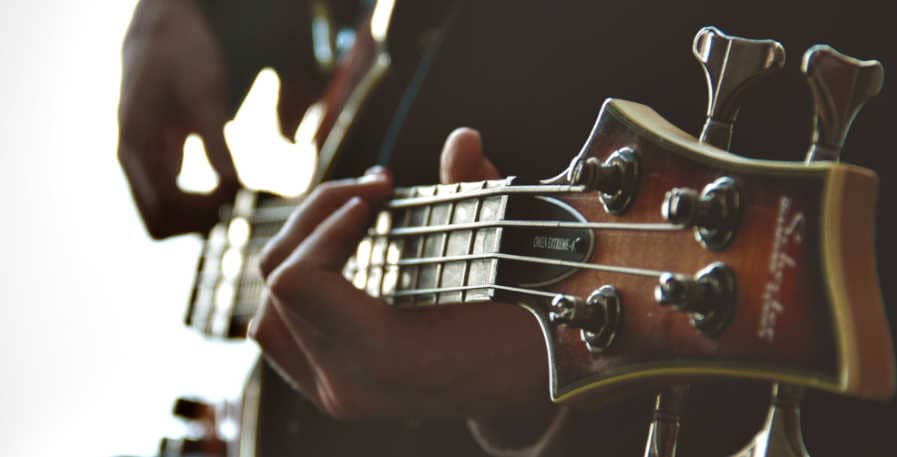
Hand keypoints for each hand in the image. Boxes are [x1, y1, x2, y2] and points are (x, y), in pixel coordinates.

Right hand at [118, 0, 237, 238]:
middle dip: (199, 220)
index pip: (165, 208)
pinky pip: (169, 199)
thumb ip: (216, 143)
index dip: (204, 210)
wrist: (161, 31)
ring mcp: (139, 162)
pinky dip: (196, 203)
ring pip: (162, 216)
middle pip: (158, 223)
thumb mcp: (204, 96)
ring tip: (233, 193)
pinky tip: (226, 185)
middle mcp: (131, 161)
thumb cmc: (182, 56)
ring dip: (197, 216)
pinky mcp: (153, 159)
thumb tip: (234, 187)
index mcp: (137, 147)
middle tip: (236, 199)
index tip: (236, 190)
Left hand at [250, 128, 555, 422]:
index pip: (298, 281)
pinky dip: (299, 289)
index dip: (330, 221)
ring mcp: (336, 392)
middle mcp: (349, 386)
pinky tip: (342, 258)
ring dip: (305, 250)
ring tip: (355, 218)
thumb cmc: (534, 323)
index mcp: (386, 360)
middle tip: (376, 188)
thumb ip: (480, 197)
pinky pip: (281, 334)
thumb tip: (462, 140)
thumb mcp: (515, 260)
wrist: (537, 381)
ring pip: (268, 311)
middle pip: (279, 282)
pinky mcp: (332, 387)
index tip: (380, 192)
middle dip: (321, 217)